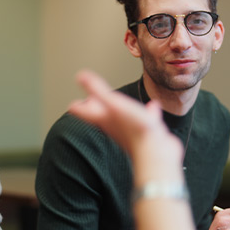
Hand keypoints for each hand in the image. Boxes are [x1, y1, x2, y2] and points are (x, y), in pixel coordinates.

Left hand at [69, 70, 183, 184]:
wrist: (157, 154)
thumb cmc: (135, 128)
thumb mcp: (114, 104)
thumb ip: (97, 90)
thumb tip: (80, 75)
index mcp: (103, 119)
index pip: (84, 112)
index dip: (78, 107)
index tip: (73, 104)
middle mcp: (114, 126)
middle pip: (101, 115)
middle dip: (97, 107)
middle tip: (91, 100)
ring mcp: (130, 131)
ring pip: (122, 118)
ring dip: (121, 109)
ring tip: (120, 102)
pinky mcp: (147, 133)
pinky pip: (144, 119)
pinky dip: (146, 112)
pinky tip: (152, 107)